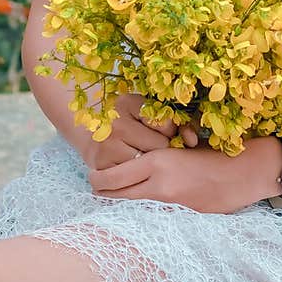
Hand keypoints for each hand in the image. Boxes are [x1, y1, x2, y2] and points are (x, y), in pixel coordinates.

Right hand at [76, 92, 198, 171]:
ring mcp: (107, 147)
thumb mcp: (147, 111)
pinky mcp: (101, 167)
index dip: (168, 131)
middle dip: (161, 150)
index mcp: (128, 103)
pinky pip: (132, 178)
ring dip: (149, 164)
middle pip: (160, 147)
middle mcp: (116, 124)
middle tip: (150, 146)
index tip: (159, 131)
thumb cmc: (127, 120)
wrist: (88, 131)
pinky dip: (135, 176)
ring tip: (139, 156)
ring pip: (147, 165)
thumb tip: (193, 141)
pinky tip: (130, 167)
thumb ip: (177, 121)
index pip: (167, 125)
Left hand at [87, 141, 262, 214]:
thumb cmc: (212, 153)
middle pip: (116, 197)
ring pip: (131, 210)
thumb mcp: (178, 149)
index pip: (114, 176)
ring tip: (112, 202)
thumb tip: (129, 167)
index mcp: (157, 162)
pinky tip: (137, 213)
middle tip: (95, 190)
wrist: (243, 173)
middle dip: (101, 195)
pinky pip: (152, 218)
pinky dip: (141, 215)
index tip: (91, 177)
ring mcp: (170, 206)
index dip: (98, 179)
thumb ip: (154, 159)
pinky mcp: (181, 219)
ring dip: (119, 207)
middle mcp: (159, 186)